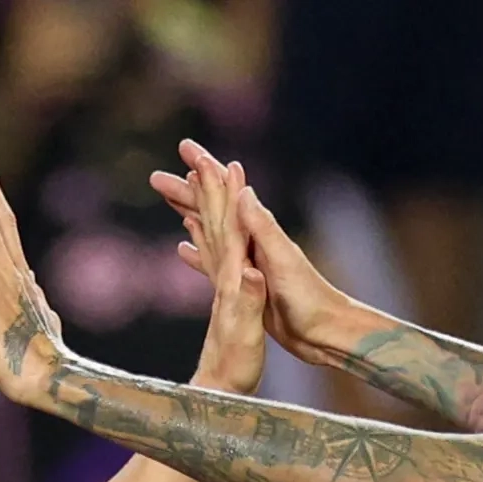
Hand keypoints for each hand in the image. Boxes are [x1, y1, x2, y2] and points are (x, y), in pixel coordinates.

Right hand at [152, 140, 355, 366]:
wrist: (325, 331)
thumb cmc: (309, 298)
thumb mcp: (283, 259)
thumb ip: (262, 226)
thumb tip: (241, 189)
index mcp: (259, 232)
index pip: (226, 192)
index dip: (205, 170)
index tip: (184, 148)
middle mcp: (252, 242)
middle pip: (212, 208)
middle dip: (186, 191)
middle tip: (156, 178)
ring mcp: (248, 262)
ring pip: (211, 230)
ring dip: (190, 214)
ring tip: (169, 202)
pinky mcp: (246, 284)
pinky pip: (214, 260)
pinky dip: (199, 250)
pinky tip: (183, 248)